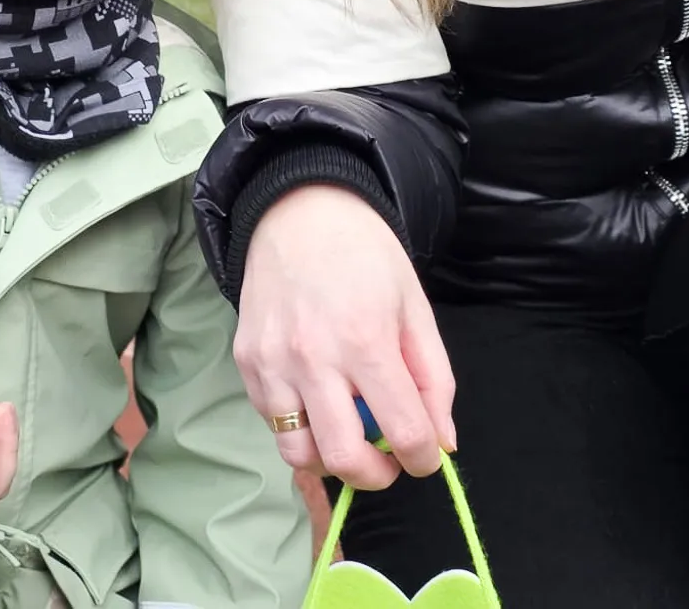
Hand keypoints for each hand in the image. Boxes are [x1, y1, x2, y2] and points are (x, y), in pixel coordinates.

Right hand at [233, 185, 455, 489]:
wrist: (299, 212)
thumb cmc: (366, 256)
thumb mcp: (415, 307)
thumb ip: (434, 378)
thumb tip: (442, 442)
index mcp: (367, 340)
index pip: (404, 432)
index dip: (423, 458)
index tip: (424, 456)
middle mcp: (314, 358)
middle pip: (344, 459)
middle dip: (376, 476)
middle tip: (387, 460)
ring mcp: (273, 363)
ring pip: (299, 453)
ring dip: (329, 458)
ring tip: (347, 432)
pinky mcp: (246, 362)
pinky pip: (272, 422)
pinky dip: (299, 426)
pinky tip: (316, 398)